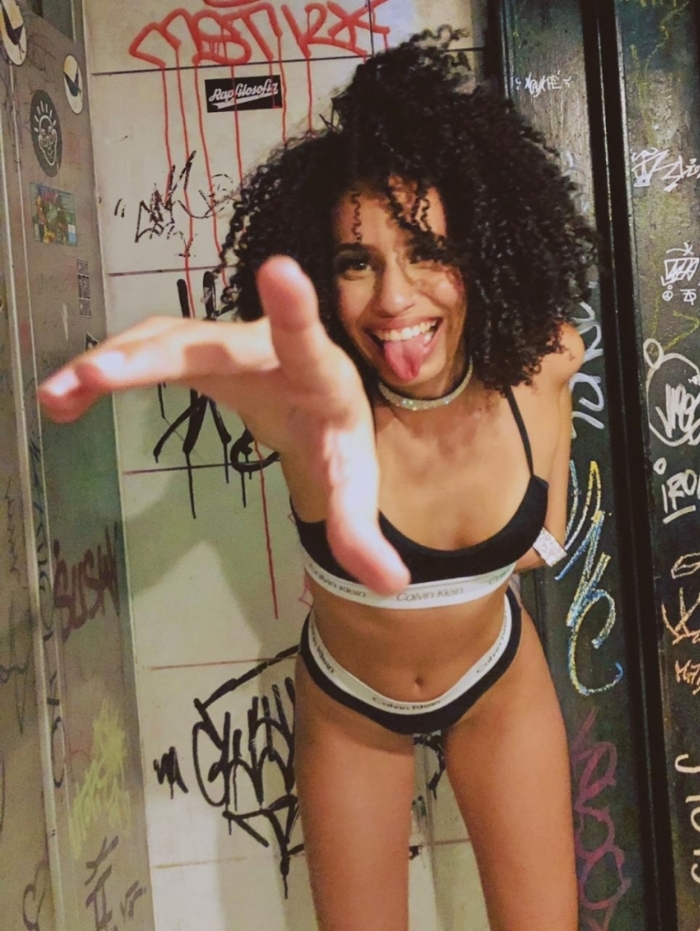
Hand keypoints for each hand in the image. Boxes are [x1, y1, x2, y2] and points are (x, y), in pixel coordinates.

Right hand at [39, 257, 408, 594]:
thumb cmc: (336, 439)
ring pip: (162, 339)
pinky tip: (65, 399)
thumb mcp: (352, 487)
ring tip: (57, 397)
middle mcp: (265, 347)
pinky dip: (104, 369)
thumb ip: (363, 534)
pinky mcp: (195, 349)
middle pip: (206, 344)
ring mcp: (225, 342)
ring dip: (109, 363)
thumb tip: (391, 585)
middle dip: (152, 357)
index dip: (293, 310)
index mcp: (316, 374)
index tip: (280, 270)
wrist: (314, 402)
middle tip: (95, 376)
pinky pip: (144, 350)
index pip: (306, 341)